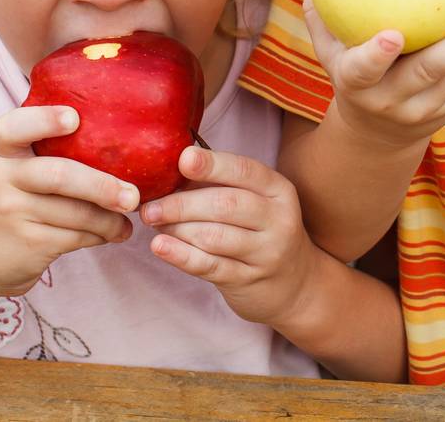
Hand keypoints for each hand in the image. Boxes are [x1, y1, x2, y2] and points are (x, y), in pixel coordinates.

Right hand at [0, 105, 137, 298]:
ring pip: (76, 214)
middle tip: (133, 196)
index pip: (13, 128)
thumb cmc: (11, 198)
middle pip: (59, 176)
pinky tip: (112, 233)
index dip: (44, 120)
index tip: (74, 118)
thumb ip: (48, 150)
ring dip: (111, 219)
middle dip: (102, 186)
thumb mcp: (14, 168)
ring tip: (127, 218)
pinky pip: (76, 237)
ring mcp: (12, 214)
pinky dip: (101, 235)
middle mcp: (2, 179)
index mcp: (3, 151)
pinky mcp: (26, 245)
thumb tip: (123, 143)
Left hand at [141, 147, 318, 327]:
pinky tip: (160, 246)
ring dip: (177, 228)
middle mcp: (278, 219)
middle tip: (149, 206)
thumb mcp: (256, 203)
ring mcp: (266, 252)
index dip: (212, 164)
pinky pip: (210, 266)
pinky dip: (180, 255)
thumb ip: (221, 185)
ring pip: (214, 236)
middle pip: (225, 204)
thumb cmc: (262, 232)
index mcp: (278, 190)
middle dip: (181, 204)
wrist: (295, 285)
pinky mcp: (249, 280)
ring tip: (154, 224)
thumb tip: (170, 169)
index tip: (182, 159)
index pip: (245, 170)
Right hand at [303, 0, 444, 148]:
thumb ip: (323, 17)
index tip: (394, 34)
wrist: (375, 134)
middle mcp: (390, 100)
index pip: (363, 70)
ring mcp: (422, 110)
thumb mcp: (331, 52)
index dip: (376, 55)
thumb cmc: (351, 71)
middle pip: (426, 74)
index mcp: (356, 84)